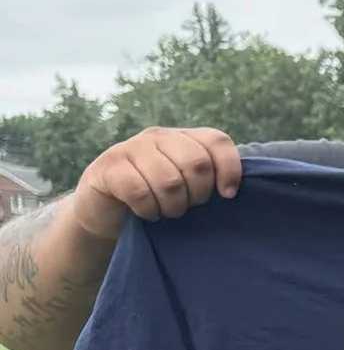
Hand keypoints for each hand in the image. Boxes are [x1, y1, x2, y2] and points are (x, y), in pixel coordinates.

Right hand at [71, 127, 241, 241]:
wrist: (104, 213)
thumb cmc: (155, 200)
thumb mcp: (186, 188)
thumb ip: (209, 180)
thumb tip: (232, 190)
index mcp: (182, 138)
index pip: (217, 141)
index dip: (229, 169)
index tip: (226, 195)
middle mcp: (157, 137)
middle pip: (197, 163)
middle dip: (197, 194)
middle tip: (186, 206)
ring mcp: (130, 148)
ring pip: (169, 181)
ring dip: (171, 206)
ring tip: (164, 210)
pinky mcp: (108, 167)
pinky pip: (140, 191)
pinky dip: (147, 209)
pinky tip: (145, 212)